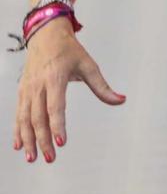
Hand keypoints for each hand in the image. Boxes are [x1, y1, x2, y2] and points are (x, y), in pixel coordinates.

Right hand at [12, 21, 124, 163]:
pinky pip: (18, 114)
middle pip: (38, 117)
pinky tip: (20, 146)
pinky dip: (18, 131)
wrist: (45, 35)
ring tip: (32, 158)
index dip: (58, 125)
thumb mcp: (89, 65)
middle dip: (43, 140)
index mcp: (55, 78)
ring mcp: (27, 89)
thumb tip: (122, 100)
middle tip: (51, 158)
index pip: (56, 106)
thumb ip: (103, 86)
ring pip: (25, 119)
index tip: (62, 142)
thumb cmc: (70, 51)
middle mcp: (38, 86)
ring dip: (28, 139)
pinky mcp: (21, 92)